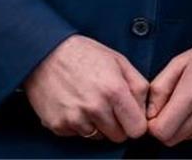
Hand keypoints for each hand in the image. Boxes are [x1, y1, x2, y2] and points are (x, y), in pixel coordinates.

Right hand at [24, 34, 148, 142]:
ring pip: (98, 137)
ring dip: (97, 125)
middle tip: (108, 105)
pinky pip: (77, 135)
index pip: (137, 130)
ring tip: (89, 102)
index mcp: (114, 91)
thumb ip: (139, 86)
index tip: (130, 115)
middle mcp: (95, 108)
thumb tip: (146, 110)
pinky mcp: (58, 125)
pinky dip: (78, 124)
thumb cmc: (84, 54)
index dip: (135, 123)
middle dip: (117, 124)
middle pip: (118, 137)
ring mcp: (75, 119)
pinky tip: (75, 105)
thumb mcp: (119, 61)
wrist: (45, 53)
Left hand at [145, 37, 191, 145]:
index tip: (156, 113)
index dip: (153, 124)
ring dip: (182, 126)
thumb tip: (149, 113)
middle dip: (166, 127)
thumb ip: (158, 89)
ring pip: (187, 138)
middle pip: (172, 139)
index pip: (161, 131)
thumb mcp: (178, 63)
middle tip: (172, 107)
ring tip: (191, 103)